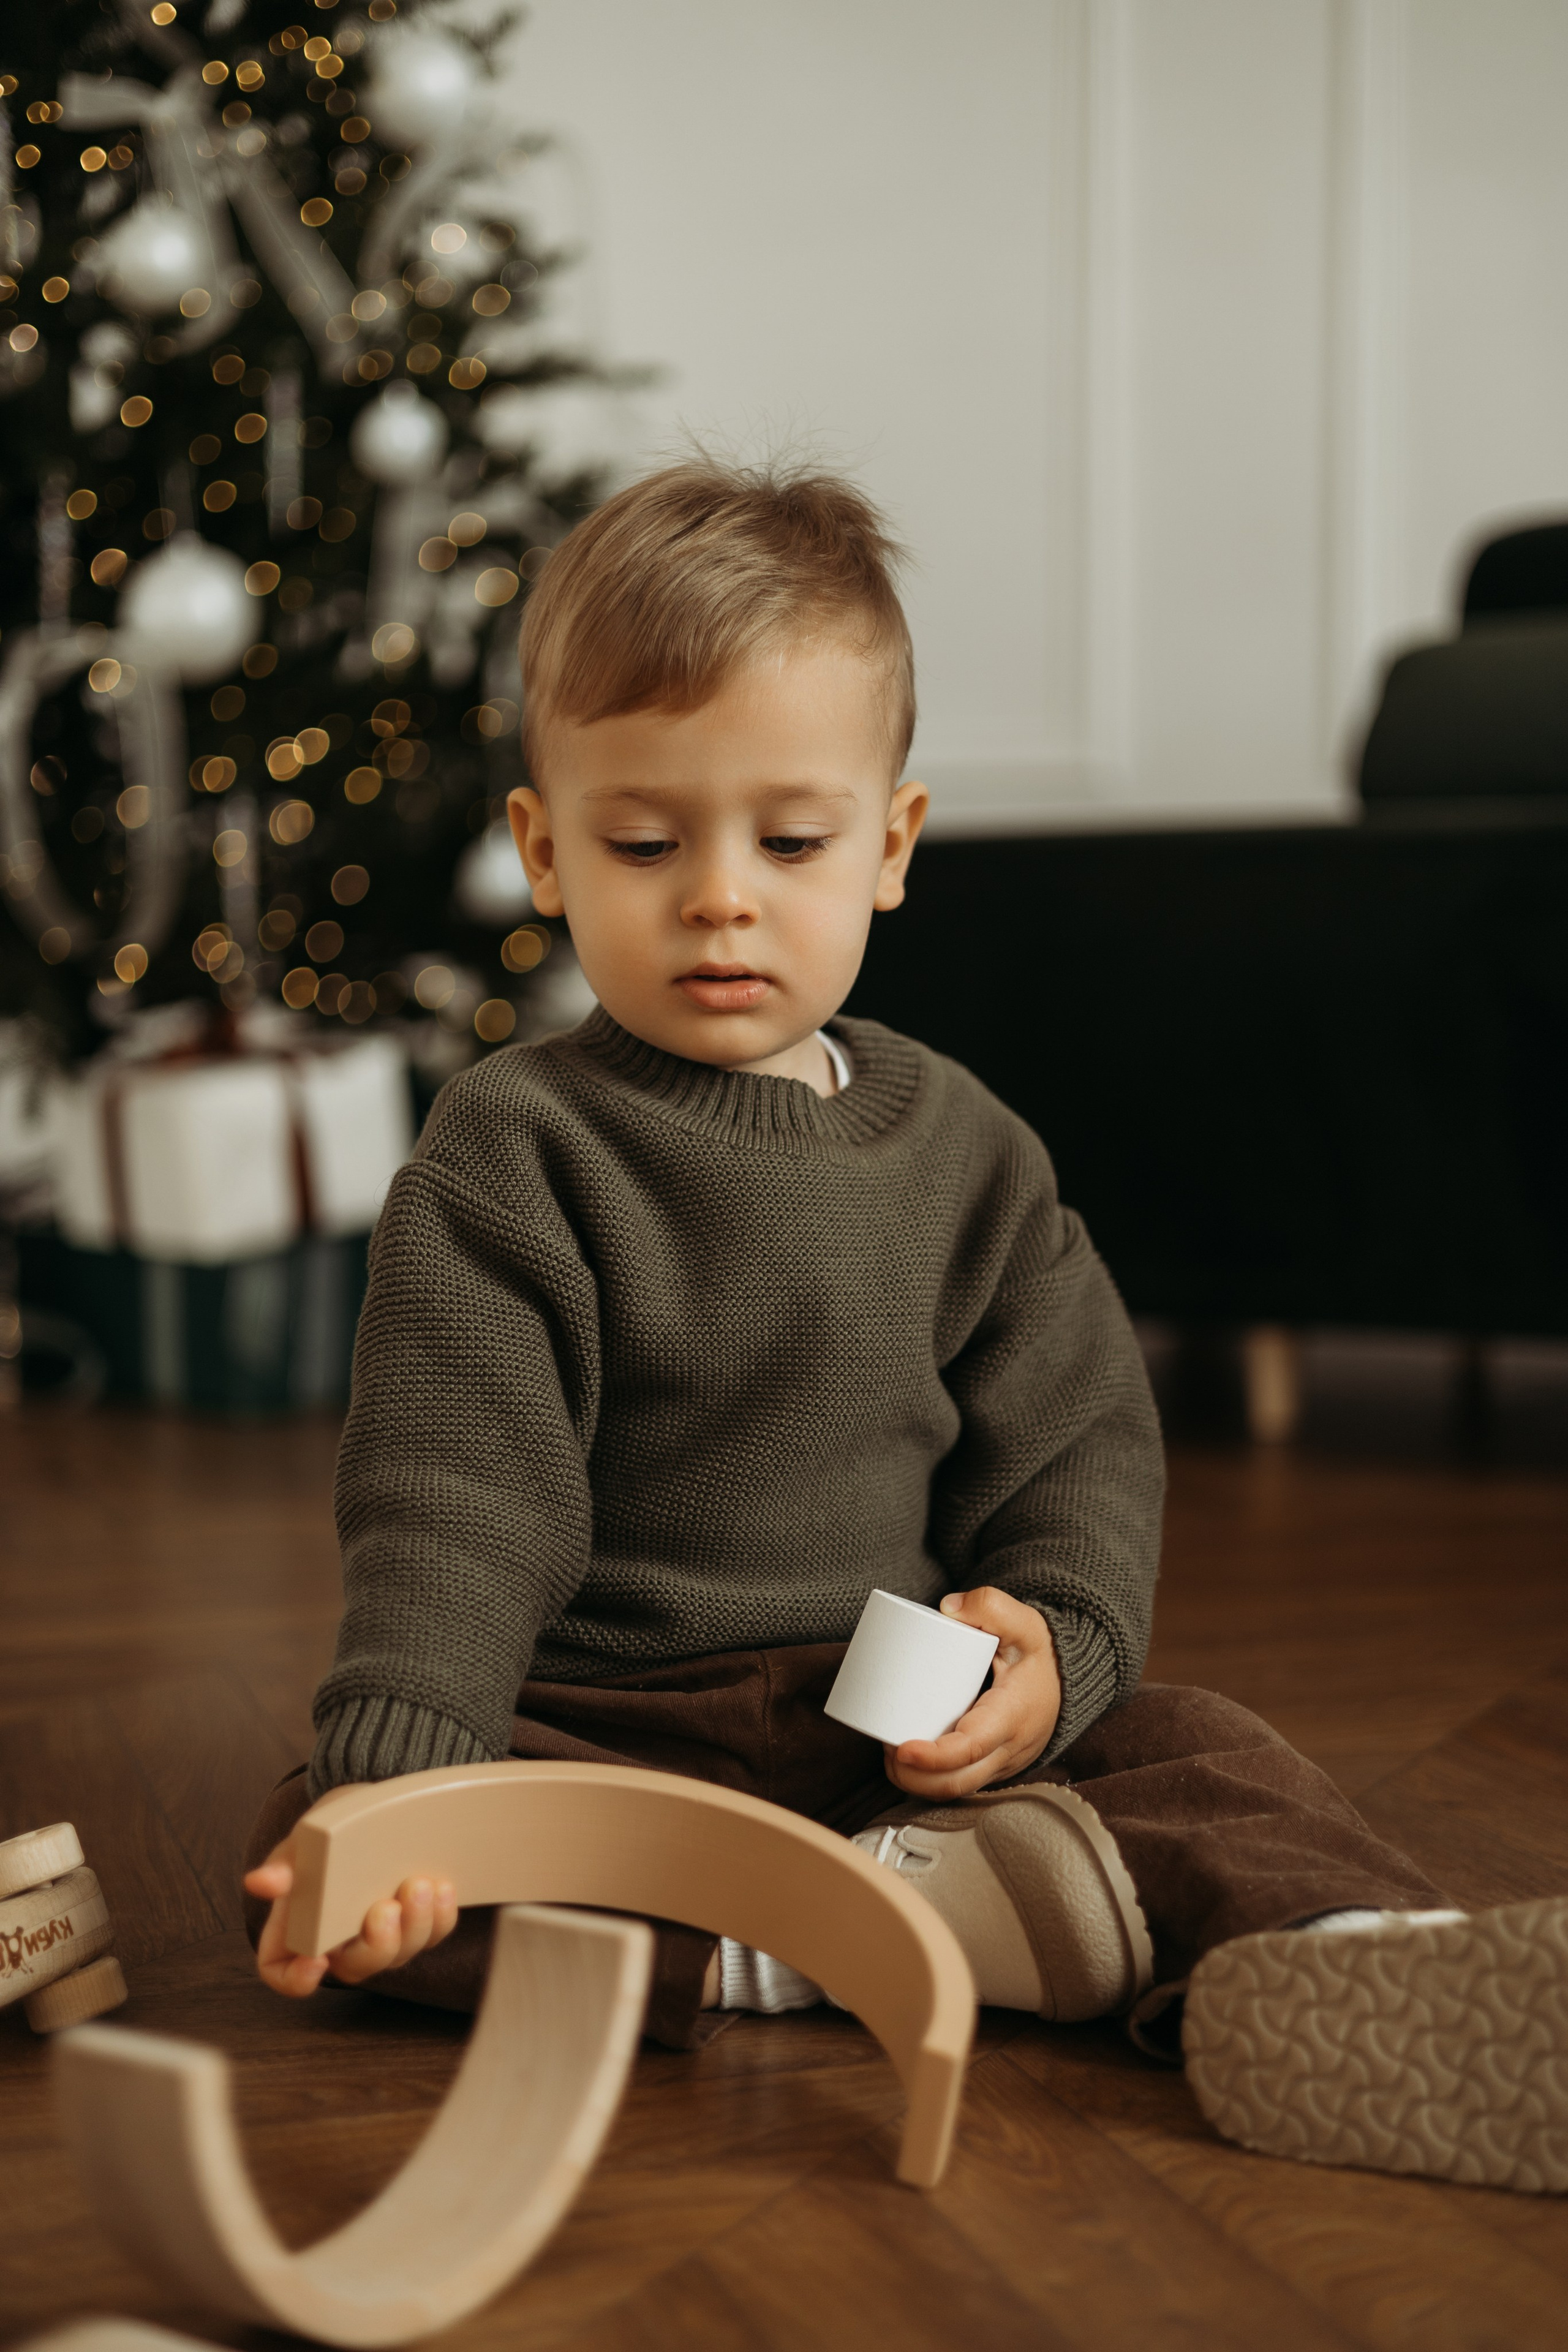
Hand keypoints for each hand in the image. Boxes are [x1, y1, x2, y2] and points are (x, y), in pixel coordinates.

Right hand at [243, 1830, 458, 1998]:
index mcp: (299, 1930)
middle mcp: (339, 1944)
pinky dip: (440, 1916)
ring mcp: (381, 1938)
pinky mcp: (415, 1923)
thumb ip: (284, 1867)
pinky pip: (432, 1935)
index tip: (316, 1960)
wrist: (367, 1807)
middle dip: (375, 1945)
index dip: (296, 1979)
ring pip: (398, 1954)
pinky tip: (443, 1888)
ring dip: (414, 1926)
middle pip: (355, 1969)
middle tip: (385, 1908)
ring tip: (419, 1886)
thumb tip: (258, 1882)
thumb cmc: (326, 1833)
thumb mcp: (302, 1844)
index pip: (285, 1974)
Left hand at [884, 1588, 1061, 1800]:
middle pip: (956, 1783)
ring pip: (956, 1790)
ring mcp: (1001, 1764)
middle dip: (913, 1776)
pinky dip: (931, 1782)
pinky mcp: (993, 1767)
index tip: (900, 1749)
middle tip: (885, 1746)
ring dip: (917, 1782)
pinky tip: (908, 1764)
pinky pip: (961, 1785)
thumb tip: (947, 1609)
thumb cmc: (1040, 1653)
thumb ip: (991, 1605)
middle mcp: (1008, 1750)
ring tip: (890, 1753)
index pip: (971, 1749)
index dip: (933, 1757)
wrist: (1066, 1680)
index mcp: (1013, 1716)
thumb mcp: (1025, 1622)